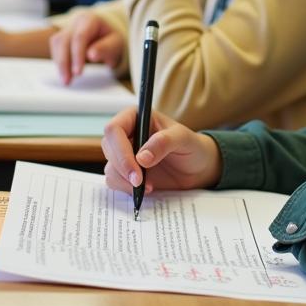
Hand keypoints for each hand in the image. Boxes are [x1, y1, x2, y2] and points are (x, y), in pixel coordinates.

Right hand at [50, 13, 125, 84]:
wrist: (108, 38)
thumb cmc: (112, 40)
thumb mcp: (116, 44)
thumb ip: (105, 48)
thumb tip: (91, 55)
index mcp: (90, 20)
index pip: (79, 37)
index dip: (77, 55)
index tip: (78, 73)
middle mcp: (76, 22)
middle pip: (64, 41)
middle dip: (64, 62)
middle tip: (68, 81)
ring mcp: (67, 29)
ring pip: (57, 44)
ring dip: (60, 64)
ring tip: (66, 80)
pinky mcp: (61, 38)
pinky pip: (55, 49)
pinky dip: (59, 62)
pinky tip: (65, 72)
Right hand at [102, 107, 221, 196]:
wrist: (197, 168)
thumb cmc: (191, 146)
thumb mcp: (183, 139)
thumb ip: (164, 142)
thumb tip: (141, 157)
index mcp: (136, 117)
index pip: (114, 129)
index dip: (120, 150)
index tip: (136, 169)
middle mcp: (126, 134)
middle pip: (108, 149)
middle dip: (123, 168)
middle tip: (140, 183)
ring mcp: (124, 154)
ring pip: (110, 167)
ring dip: (125, 181)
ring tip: (149, 186)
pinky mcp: (126, 172)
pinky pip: (115, 181)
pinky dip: (127, 188)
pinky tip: (147, 188)